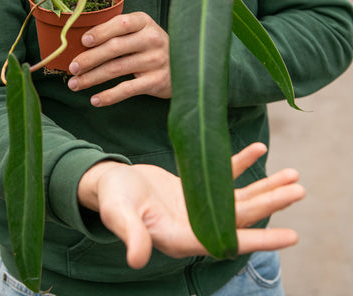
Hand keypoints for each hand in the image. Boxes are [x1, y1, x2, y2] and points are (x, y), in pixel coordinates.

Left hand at [67, 12, 170, 105]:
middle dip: (89, 58)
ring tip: (75, 84)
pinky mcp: (156, 81)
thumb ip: (117, 32)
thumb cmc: (150, 46)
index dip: (100, 32)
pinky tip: (95, 100)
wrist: (185, 66)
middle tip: (72, 67)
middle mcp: (152, 39)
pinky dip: (109, 96)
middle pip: (115, 48)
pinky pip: (127, 89)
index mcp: (145, 22)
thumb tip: (81, 42)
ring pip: (116, 69)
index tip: (83, 41)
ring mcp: (155, 61)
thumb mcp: (140, 31)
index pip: (121, 24)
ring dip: (92, 78)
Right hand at [78, 143, 304, 269]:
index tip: (290, 236)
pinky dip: (240, 164)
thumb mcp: (119, 214)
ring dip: (264, 186)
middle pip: (240, 216)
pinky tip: (257, 149)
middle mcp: (195, 225)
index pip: (225, 240)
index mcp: (181, 237)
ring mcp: (197, 206)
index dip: (258, 239)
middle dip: (270, 203)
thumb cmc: (111, 199)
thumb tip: (136, 259)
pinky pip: (222, 175)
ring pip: (238, 198)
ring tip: (292, 175)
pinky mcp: (194, 188)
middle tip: (299, 189)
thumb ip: (131, 234)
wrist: (108, 182)